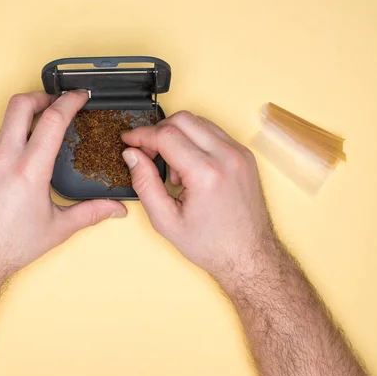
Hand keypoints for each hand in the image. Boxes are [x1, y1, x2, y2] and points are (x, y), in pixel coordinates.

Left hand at [0, 91, 126, 279]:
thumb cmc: (8, 246)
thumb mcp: (57, 229)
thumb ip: (90, 213)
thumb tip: (116, 209)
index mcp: (28, 170)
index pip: (52, 120)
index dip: (69, 101)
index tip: (80, 96)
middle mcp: (3, 157)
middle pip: (20, 104)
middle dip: (42, 95)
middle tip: (57, 103)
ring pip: (6, 122)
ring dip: (26, 119)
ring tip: (42, 132)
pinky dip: (12, 137)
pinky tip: (23, 156)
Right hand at [121, 111, 273, 287]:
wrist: (248, 255)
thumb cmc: (211, 244)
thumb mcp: (166, 220)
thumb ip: (144, 183)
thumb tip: (132, 155)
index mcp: (206, 174)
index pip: (166, 135)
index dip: (141, 135)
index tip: (128, 140)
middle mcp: (227, 157)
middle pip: (183, 119)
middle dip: (158, 131)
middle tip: (147, 152)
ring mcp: (240, 154)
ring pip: (199, 122)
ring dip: (177, 136)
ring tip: (172, 168)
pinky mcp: (245, 155)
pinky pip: (213, 132)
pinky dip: (194, 141)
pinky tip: (189, 167)